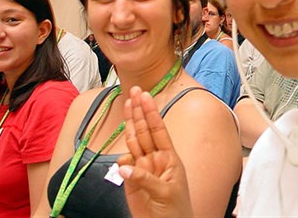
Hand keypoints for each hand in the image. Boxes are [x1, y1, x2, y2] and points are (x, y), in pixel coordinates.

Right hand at [117, 86, 192, 217]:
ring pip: (133, 141)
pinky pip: (124, 165)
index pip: (158, 129)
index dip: (151, 112)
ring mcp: (142, 167)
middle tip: (134, 90)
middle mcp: (155, 158)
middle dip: (139, 110)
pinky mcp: (130, 180)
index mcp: (169, 157)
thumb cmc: (175, 211)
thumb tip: (124, 165)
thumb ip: (145, 178)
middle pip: (144, 130)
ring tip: (127, 103)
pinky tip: (125, 159)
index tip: (146, 95)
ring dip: (130, 123)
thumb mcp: (166, 193)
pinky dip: (123, 159)